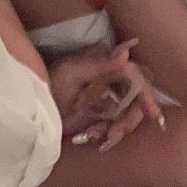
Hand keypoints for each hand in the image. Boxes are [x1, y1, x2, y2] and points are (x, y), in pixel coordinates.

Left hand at [48, 41, 163, 150]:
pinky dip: (107, 133)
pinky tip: (91, 136)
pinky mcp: (102, 113)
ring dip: (116, 129)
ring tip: (95, 135)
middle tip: (113, 134)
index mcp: (104, 61)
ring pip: (128, 115)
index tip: (151, 113)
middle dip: (127, 120)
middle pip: (136, 100)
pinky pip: (116, 125)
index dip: (146, 95)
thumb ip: (99, 63)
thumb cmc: (50, 85)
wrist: (34, 109)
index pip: (135, 76)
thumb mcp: (72, 73)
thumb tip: (127, 50)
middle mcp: (110, 76)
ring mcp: (107, 95)